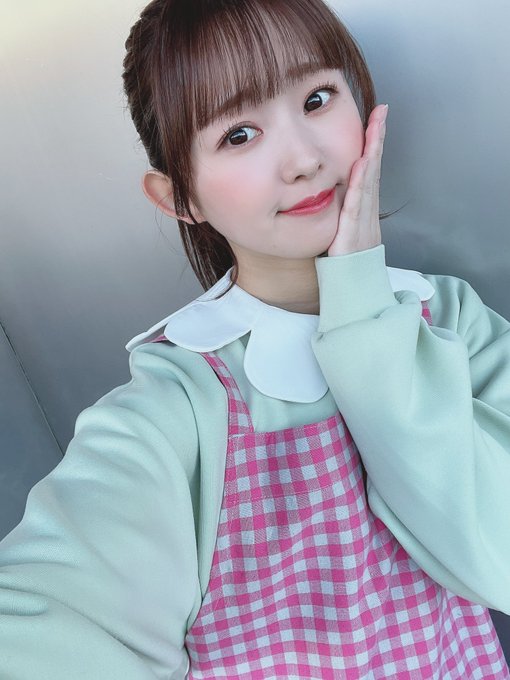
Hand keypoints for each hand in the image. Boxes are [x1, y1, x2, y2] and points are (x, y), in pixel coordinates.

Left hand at [328, 104, 387, 256]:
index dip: (373, 145)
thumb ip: (342, 211)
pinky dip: (361, 182)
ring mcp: (363, 220)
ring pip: (369, 181)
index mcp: (364, 208)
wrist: (352, 287)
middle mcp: (367, 210)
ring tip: (376, 127)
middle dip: (378, 139)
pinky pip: (357, 203)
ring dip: (373, 152)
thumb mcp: (343, 230)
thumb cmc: (345, 262)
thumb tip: (335, 190)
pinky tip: (362, 163)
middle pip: (374, 169)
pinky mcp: (353, 232)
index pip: (369, 170)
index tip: (376, 120)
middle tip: (382, 112)